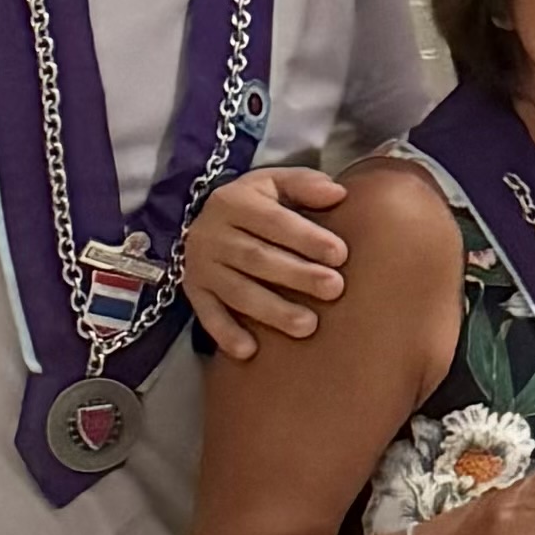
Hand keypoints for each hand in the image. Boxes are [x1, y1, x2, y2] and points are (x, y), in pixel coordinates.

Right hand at [181, 163, 348, 358]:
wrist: (206, 221)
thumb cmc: (256, 204)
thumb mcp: (274, 183)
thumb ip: (305, 184)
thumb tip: (338, 193)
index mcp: (233, 201)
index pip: (273, 221)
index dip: (306, 237)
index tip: (340, 254)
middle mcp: (211, 234)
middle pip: (257, 258)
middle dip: (297, 275)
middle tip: (334, 288)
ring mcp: (200, 266)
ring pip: (237, 291)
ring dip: (272, 310)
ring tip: (308, 325)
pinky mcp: (194, 292)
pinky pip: (207, 316)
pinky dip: (226, 334)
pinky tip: (250, 351)